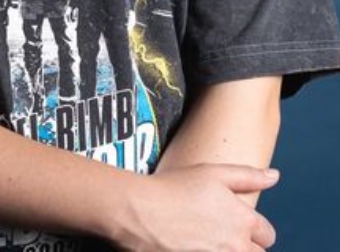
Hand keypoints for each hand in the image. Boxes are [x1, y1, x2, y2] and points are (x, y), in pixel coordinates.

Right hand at [109, 164, 278, 251]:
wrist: (141, 212)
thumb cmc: (175, 188)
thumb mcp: (212, 172)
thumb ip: (247, 175)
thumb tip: (275, 176)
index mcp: (243, 220)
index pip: (267, 235)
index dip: (255, 229)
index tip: (239, 223)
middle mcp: (236, 246)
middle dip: (247, 246)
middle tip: (223, 235)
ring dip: (230, 250)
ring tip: (208, 240)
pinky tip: (195, 245)